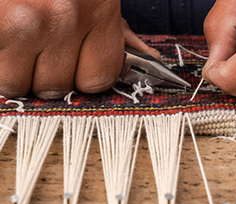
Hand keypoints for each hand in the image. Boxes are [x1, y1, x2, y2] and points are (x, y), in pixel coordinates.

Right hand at [0, 0, 159, 99]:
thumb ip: (118, 28)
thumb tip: (148, 58)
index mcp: (99, 11)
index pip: (98, 79)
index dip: (85, 77)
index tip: (76, 66)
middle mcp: (65, 19)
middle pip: (58, 86)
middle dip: (48, 73)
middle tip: (41, 48)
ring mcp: (25, 22)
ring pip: (19, 82)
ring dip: (17, 69)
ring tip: (18, 40)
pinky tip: (5, 38)